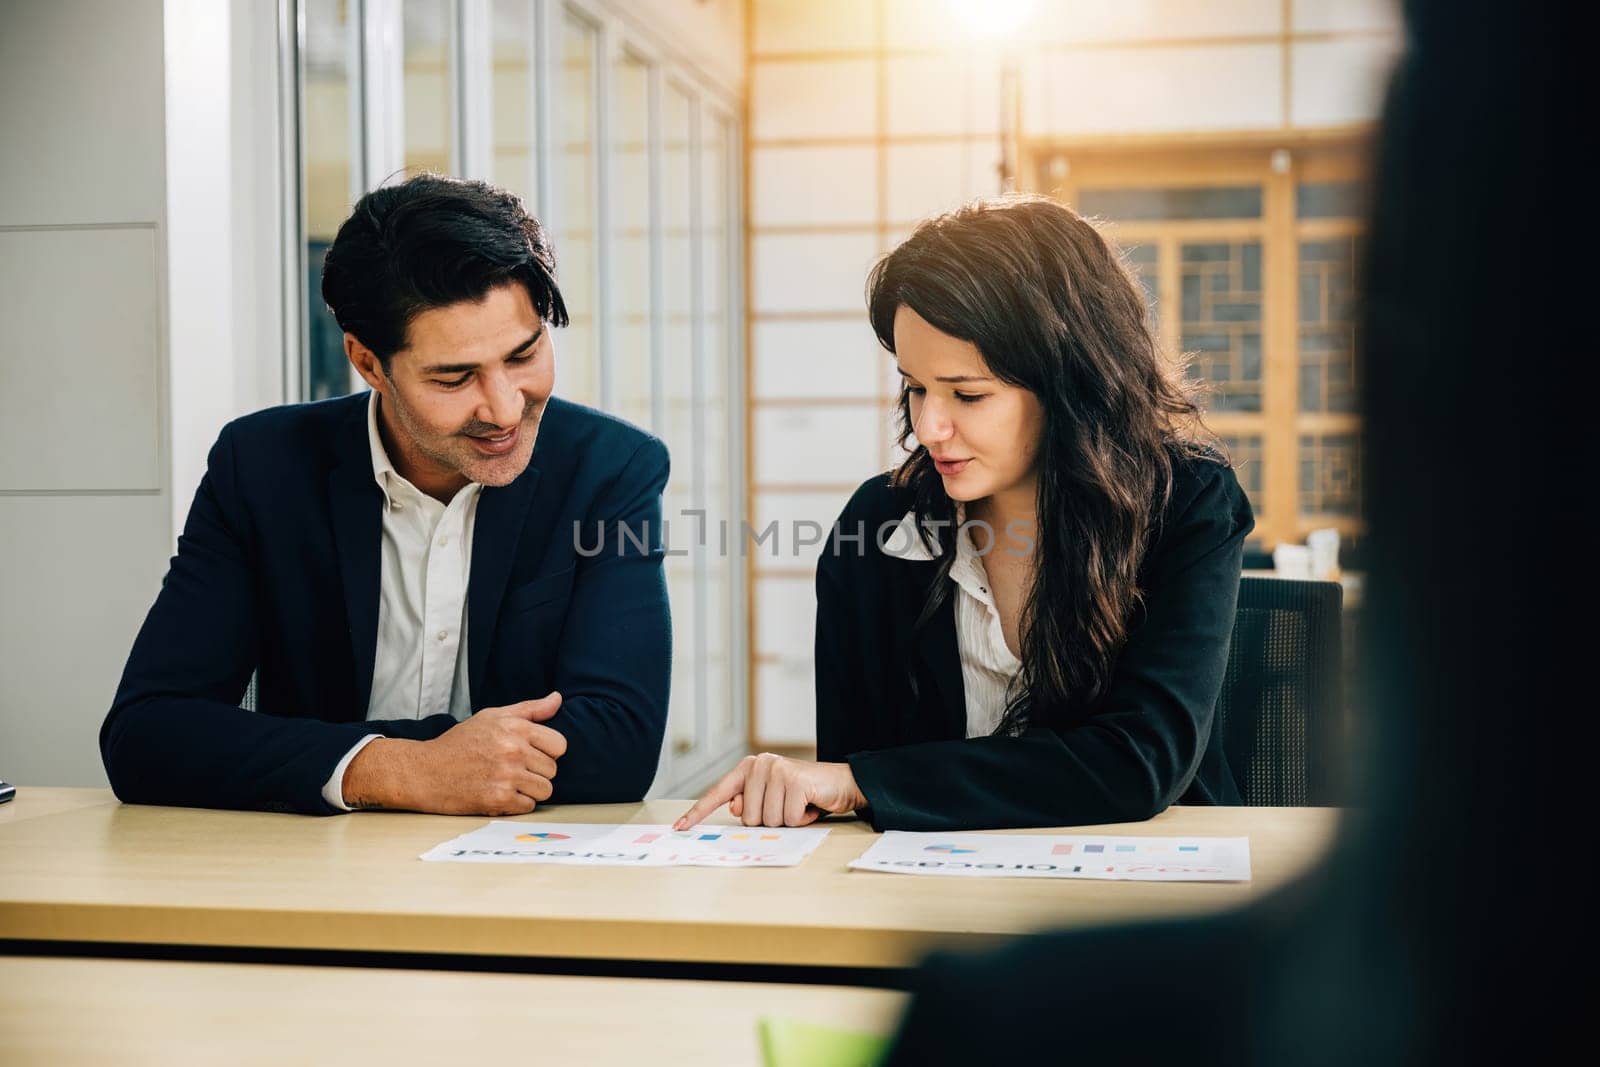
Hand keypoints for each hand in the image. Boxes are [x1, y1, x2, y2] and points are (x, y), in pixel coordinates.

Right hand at [343, 692, 565, 814]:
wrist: (425, 772)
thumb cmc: (459, 743)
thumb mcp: (492, 716)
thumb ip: (529, 709)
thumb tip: (558, 698)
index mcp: (515, 728)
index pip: (559, 745)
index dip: (547, 751)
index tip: (531, 753)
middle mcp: (513, 751)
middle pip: (552, 769)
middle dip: (536, 771)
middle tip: (512, 769)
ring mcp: (506, 776)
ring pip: (544, 790)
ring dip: (529, 790)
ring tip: (508, 782)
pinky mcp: (498, 800)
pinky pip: (528, 806)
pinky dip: (516, 804)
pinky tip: (499, 794)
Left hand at [673, 753, 865, 829]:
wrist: (840, 784)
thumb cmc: (803, 794)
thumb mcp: (772, 801)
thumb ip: (750, 804)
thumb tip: (738, 808)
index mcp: (749, 768)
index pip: (718, 793)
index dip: (698, 812)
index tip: (679, 827)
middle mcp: (760, 765)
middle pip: (748, 818)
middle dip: (770, 820)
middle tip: (788, 807)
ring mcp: (778, 770)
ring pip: (768, 820)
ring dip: (788, 820)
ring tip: (800, 805)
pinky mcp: (796, 781)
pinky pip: (789, 819)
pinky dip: (802, 819)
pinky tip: (810, 805)